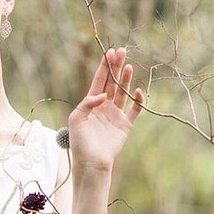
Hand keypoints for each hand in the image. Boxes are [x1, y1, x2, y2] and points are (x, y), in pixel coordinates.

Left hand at [68, 47, 143, 172]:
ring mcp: (116, 115)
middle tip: (122, 52)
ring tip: (128, 66)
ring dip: (126, 79)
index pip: (99, 81)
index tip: (109, 53)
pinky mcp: (126, 125)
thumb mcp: (76, 118)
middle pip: (112, 82)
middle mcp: (105, 106)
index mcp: (91, 103)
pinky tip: (136, 91)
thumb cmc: (80, 142)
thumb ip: (87, 103)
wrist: (91, 162)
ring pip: (123, 92)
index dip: (104, 67)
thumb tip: (103, 95)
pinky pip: (135, 110)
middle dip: (116, 67)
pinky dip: (138, 100)